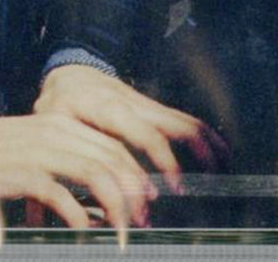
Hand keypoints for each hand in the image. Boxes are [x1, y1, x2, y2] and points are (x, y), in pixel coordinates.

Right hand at [0, 112, 152, 233]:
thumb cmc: (1, 151)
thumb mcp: (41, 145)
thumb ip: (70, 159)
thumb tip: (103, 191)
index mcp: (65, 124)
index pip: (113, 144)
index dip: (136, 172)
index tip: (149, 197)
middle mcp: (58, 133)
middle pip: (111, 159)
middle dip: (134, 192)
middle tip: (143, 220)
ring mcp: (41, 152)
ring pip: (95, 174)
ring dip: (115, 205)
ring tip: (122, 231)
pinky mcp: (22, 173)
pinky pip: (59, 194)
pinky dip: (77, 215)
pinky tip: (84, 231)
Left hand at [35, 64, 227, 193]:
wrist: (70, 72)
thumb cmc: (59, 103)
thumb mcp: (54, 128)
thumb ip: (65, 161)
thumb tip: (68, 206)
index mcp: (108, 109)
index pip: (145, 134)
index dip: (164, 160)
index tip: (176, 186)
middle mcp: (133, 104)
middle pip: (175, 122)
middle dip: (196, 151)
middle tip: (210, 178)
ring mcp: (145, 103)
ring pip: (183, 118)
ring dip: (205, 141)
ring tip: (223, 163)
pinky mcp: (151, 106)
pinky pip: (181, 117)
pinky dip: (200, 133)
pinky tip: (213, 148)